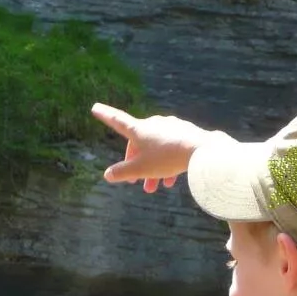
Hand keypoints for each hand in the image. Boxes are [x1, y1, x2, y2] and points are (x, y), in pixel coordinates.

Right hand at [91, 102, 210, 192]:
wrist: (202, 151)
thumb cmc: (167, 158)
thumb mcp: (141, 169)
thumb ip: (123, 172)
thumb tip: (107, 175)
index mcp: (138, 129)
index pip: (117, 121)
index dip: (105, 115)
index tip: (95, 107)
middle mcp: (153, 124)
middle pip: (139, 144)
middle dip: (137, 164)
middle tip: (136, 183)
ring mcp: (170, 127)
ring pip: (157, 149)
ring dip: (154, 168)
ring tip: (156, 188)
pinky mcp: (185, 133)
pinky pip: (172, 148)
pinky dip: (168, 163)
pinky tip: (172, 180)